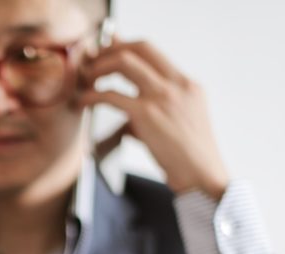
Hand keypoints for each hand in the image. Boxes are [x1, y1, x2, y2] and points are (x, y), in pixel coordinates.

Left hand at [80, 40, 229, 198]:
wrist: (202, 176)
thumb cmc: (190, 158)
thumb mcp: (181, 124)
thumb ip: (158, 112)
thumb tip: (129, 117)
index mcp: (187, 84)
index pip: (153, 51)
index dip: (126, 46)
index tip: (108, 50)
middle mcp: (177, 84)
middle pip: (139, 47)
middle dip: (111, 49)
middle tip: (93, 61)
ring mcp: (162, 96)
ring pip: (124, 62)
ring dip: (100, 67)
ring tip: (86, 79)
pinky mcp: (147, 114)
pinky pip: (111, 95)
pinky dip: (91, 95)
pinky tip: (82, 102)